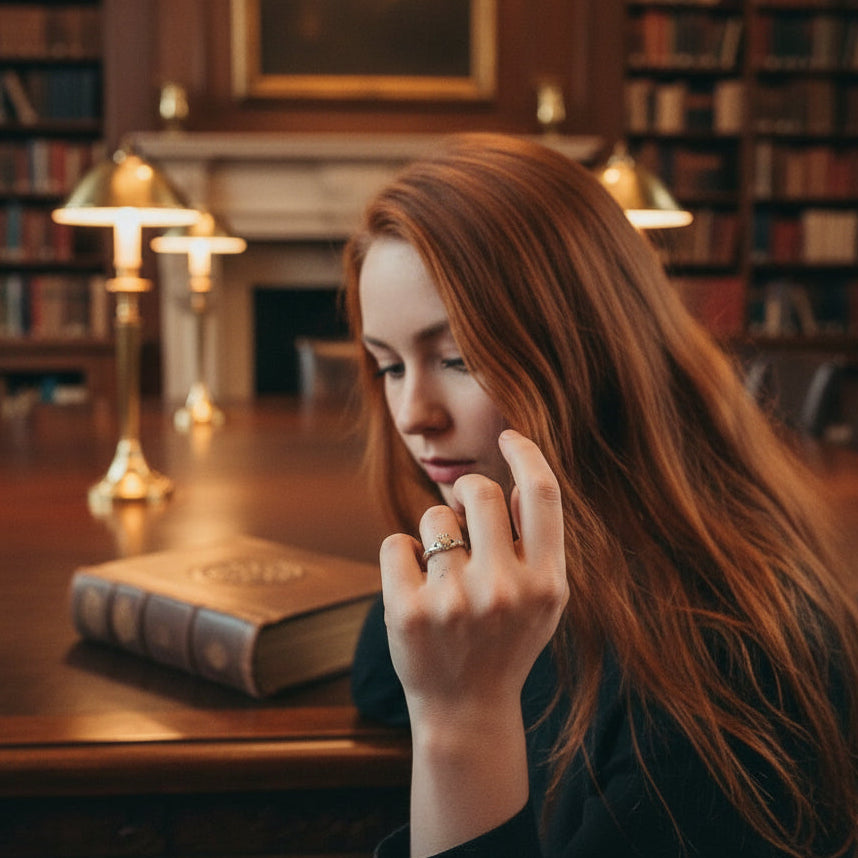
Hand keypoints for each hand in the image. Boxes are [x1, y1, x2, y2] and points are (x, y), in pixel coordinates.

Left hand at [379, 429, 568, 854]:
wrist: (465, 708)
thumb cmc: (506, 641)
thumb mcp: (542, 600)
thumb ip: (537, 541)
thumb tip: (518, 482)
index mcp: (546, 583)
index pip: (543, 494)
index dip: (526, 453)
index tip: (509, 436)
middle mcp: (503, 590)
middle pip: (478, 490)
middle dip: (466, 489)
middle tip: (464, 508)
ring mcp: (453, 602)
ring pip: (433, 516)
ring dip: (435, 533)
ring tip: (442, 570)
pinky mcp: (406, 610)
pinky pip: (395, 543)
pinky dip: (401, 556)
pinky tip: (415, 586)